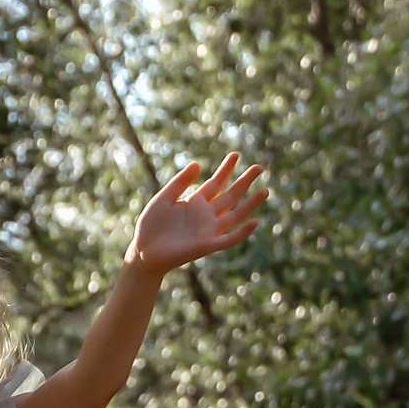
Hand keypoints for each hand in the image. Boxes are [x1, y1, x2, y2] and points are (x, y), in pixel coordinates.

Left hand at [127, 153, 265, 276]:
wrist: (144, 252)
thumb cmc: (151, 226)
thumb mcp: (163, 198)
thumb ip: (180, 182)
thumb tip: (198, 164)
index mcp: (195, 202)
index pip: (216, 183)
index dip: (226, 169)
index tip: (235, 155)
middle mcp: (206, 215)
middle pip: (230, 196)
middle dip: (244, 182)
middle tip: (259, 167)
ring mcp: (208, 230)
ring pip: (235, 215)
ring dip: (250, 204)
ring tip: (264, 191)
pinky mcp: (207, 245)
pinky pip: (229, 239)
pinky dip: (242, 232)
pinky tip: (255, 222)